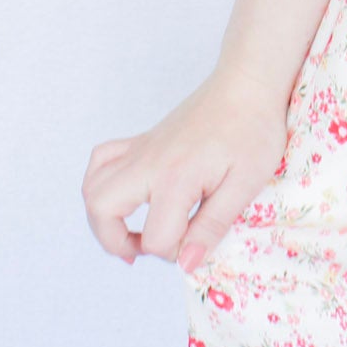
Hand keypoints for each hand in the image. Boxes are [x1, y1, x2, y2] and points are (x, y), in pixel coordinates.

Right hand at [81, 64, 289, 275]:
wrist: (248, 82)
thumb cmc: (254, 130)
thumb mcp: (246, 182)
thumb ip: (213, 225)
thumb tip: (186, 264)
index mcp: (177, 177)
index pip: (156, 237)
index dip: (175, 253)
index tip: (198, 244)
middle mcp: (149, 162)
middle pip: (100, 209)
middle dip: (115, 242)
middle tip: (146, 248)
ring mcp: (141, 149)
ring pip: (92, 186)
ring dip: (102, 217)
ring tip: (133, 230)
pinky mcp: (142, 140)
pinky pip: (101, 160)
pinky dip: (101, 182)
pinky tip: (127, 196)